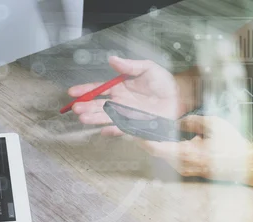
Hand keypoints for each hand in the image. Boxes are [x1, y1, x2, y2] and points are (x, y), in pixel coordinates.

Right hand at [68, 56, 184, 135]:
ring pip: (106, 117)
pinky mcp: (134, 125)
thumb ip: (129, 66)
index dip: (85, 90)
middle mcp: (119, 102)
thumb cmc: (163, 83)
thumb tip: (112, 59)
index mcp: (119, 88)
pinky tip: (104, 131)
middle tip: (76, 108)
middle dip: (86, 107)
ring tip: (83, 118)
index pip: (98, 89)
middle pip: (98, 105)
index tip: (73, 92)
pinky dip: (112, 130)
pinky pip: (121, 128)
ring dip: (94, 118)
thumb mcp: (147, 68)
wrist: (179, 97)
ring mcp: (125, 114)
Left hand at [135, 116, 252, 183]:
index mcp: (186, 153)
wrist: (246, 165)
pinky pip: (172, 157)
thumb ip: (192, 121)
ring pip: (163, 154)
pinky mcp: (188, 170)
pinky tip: (164, 137)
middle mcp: (181, 164)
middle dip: (146, 138)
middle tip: (136, 124)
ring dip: (156, 142)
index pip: (155, 147)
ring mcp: (184, 169)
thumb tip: (177, 122)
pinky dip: (166, 147)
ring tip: (148, 127)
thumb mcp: (214, 125)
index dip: (140, 139)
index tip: (130, 130)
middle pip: (156, 151)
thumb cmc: (232, 145)